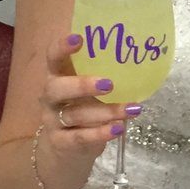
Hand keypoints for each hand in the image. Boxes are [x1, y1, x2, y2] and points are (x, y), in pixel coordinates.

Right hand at [38, 32, 136, 165]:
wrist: (64, 150)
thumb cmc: (81, 110)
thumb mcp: (88, 93)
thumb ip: (103, 76)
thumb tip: (138, 61)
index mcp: (57, 77)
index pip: (53, 58)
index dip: (62, 47)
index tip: (79, 38)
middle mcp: (51, 98)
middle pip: (57, 88)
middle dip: (82, 85)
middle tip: (109, 84)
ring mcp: (53, 121)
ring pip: (75, 115)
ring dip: (105, 112)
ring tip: (130, 109)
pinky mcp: (61, 143)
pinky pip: (80, 137)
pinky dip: (100, 133)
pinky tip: (118, 128)